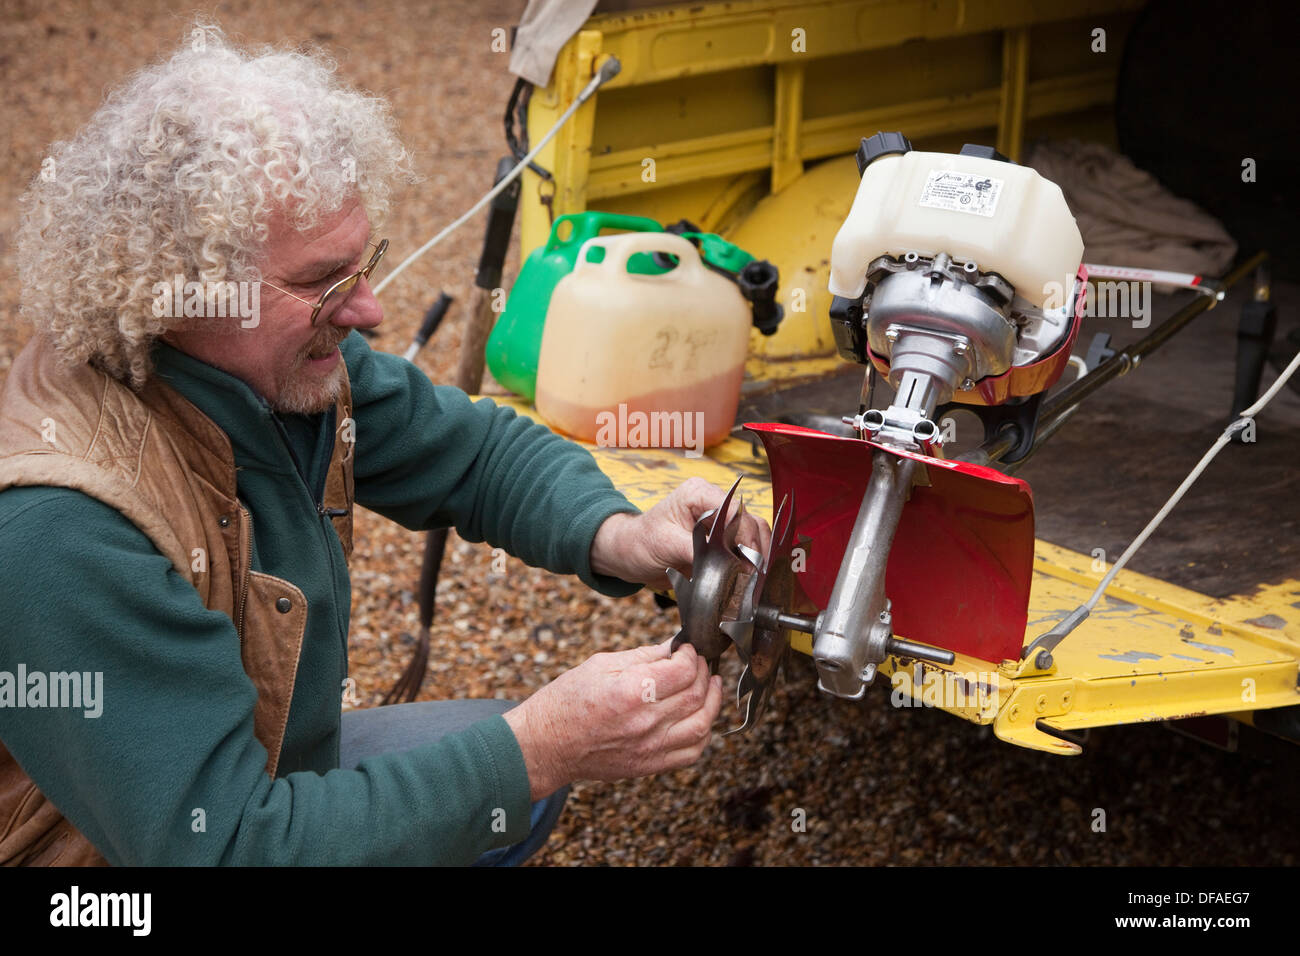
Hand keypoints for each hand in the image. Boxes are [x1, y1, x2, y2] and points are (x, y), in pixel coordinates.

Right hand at [502, 639, 721, 799]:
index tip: (686, 650)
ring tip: (711, 686)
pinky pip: (691, 753)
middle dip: (703, 673)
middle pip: (696, 694)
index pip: (683, 670)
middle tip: (698, 664)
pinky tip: (700, 717)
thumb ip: (642, 656)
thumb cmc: (566, 702)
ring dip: (712, 702)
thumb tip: (672, 647)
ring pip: (702, 724)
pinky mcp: (648, 766)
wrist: (545, 745)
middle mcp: (644, 721)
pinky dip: (703, 734)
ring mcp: (649, 747)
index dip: (690, 655)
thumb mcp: (600, 664)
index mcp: (631, 691)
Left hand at [590, 477, 771, 589]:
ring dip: (756, 556)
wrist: (630, 555)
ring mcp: (720, 522)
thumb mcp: (665, 544)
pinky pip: (745, 548)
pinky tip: (748, 579)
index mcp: (698, 493)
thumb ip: (696, 550)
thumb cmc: (641, 543)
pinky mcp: (722, 540)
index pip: (734, 509)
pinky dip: (750, 563)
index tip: (747, 561)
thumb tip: (724, 565)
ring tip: (753, 580)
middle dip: (754, 549)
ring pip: (753, 534)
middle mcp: (714, 503)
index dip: (744, 535)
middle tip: (754, 575)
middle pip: (749, 521)